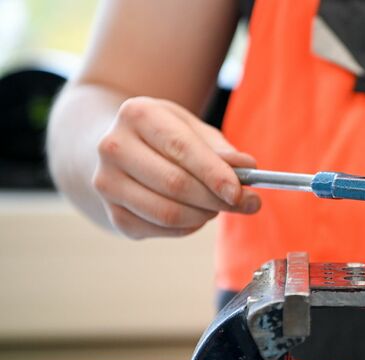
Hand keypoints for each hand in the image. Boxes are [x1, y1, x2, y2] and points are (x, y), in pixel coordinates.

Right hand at [92, 96, 260, 238]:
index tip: (239, 191)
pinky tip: (195, 214)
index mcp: (138, 115)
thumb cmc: (165, 137)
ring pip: (167, 213)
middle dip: (216, 199)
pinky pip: (160, 229)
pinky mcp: (113, 214)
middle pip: (175, 183)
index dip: (214, 173)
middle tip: (245, 203)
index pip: (180, 148)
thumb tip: (247, 167)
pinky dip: (188, 226)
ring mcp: (107, 183)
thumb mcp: (193, 129)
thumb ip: (221, 149)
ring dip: (204, 215)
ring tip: (218, 206)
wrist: (119, 149)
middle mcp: (114, 147)